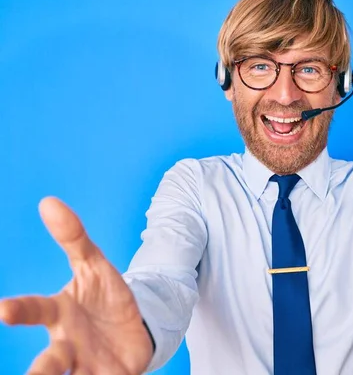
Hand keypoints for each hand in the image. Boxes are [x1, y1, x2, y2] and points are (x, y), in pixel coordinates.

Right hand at [0, 197, 152, 374]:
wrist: (133, 325)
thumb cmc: (103, 296)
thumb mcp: (95, 264)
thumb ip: (74, 237)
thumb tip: (48, 201)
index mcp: (60, 313)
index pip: (36, 310)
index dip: (21, 310)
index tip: (3, 309)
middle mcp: (67, 343)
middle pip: (50, 361)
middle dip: (41, 370)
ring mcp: (88, 364)